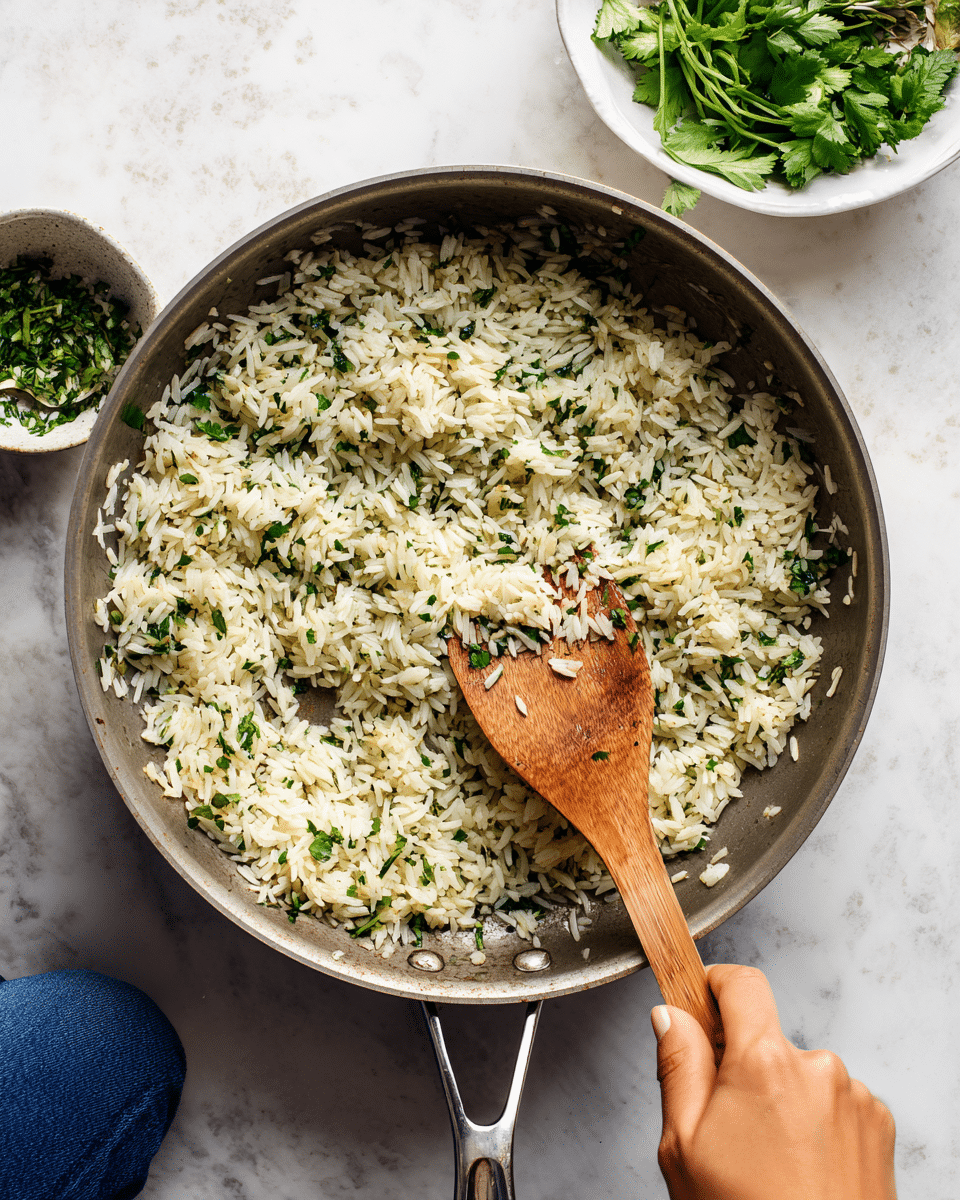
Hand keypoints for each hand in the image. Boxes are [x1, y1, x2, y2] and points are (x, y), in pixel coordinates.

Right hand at [652, 964, 895, 1199]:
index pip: (742, 983)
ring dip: (780, 1098)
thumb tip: (670, 1016)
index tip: (700, 1000)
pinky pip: (833, 1102)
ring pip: (799, 1073)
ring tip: (767, 1161)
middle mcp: (819, 1069)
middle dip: (741, 1067)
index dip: (713, 985)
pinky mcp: (878, 1126)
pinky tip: (799, 1168)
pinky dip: (814, 1123)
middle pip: (766, 1038)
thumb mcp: (685, 1147)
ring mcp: (854, 1097)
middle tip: (725, 1126)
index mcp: (766, 1064)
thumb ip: (678, 1067)